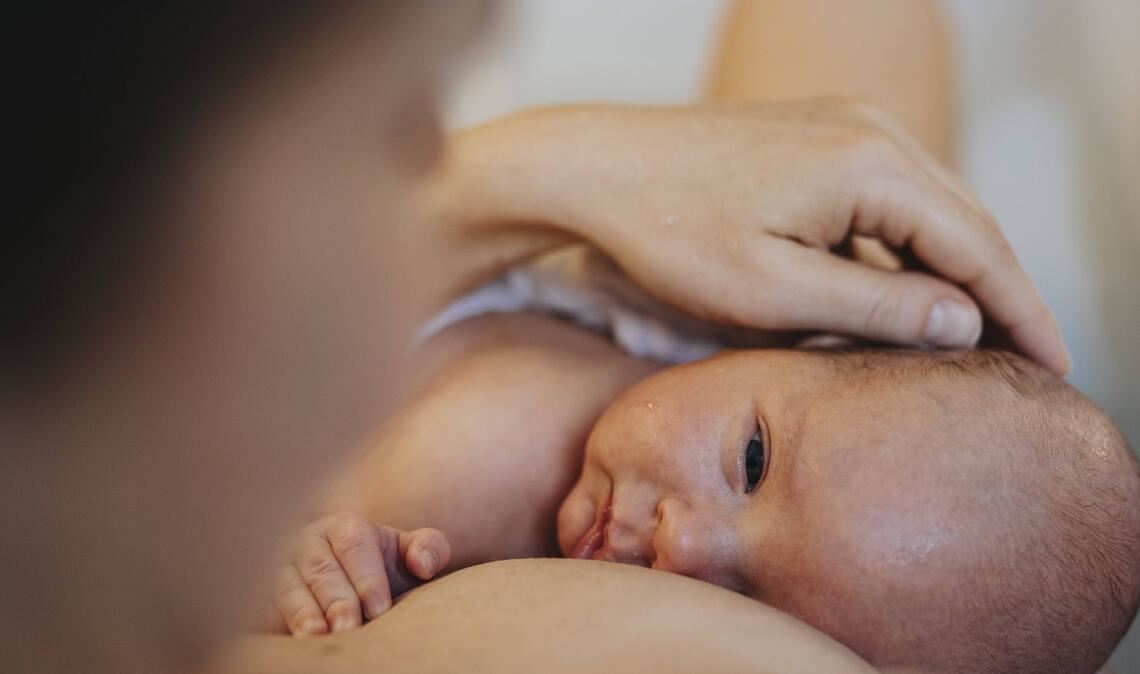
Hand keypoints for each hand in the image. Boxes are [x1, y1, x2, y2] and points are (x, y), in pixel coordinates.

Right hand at [263, 512, 450, 635]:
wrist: (345, 580)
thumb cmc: (381, 567)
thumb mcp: (406, 554)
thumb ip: (428, 548)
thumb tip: (424, 563)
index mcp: (345, 527)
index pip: (356, 546)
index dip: (368, 577)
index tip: (380, 609)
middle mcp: (307, 544)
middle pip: (321, 569)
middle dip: (336, 599)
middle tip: (349, 628)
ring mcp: (278, 569)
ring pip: (286, 588)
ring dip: (300, 612)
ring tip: (316, 635)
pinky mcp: (258, 597)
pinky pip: (259, 606)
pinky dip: (270, 622)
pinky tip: (284, 640)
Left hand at [437, 101, 1068, 373]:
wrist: (594, 167)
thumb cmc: (668, 231)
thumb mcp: (772, 291)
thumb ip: (874, 308)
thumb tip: (964, 322)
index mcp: (871, 166)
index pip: (977, 247)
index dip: (1021, 311)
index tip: (1055, 366)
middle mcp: (871, 133)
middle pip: (965, 223)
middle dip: (1001, 293)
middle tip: (1033, 361)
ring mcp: (843, 129)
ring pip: (927, 211)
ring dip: (955, 272)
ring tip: (982, 338)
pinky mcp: (816, 140)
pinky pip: (884, 200)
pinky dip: (906, 250)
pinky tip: (907, 296)